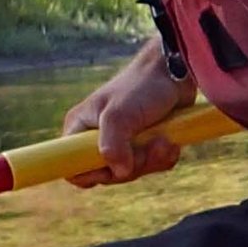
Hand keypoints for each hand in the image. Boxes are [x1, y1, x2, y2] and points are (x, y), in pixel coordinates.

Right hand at [62, 44, 197, 186]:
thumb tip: (119, 172)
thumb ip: (113, 144)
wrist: (175, 71)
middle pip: (108, 174)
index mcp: (80, 129)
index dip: (91, 175)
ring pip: (133, 171)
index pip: (72, 168)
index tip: (114, 169)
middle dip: (133, 165)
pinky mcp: (145, 143)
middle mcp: (98, 137)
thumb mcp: (120, 114)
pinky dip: (164, 157)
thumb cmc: (142, 86)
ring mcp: (123, 141)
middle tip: (150, 146)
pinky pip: (152, 165)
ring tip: (164, 140)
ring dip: (152, 160)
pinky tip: (171, 141)